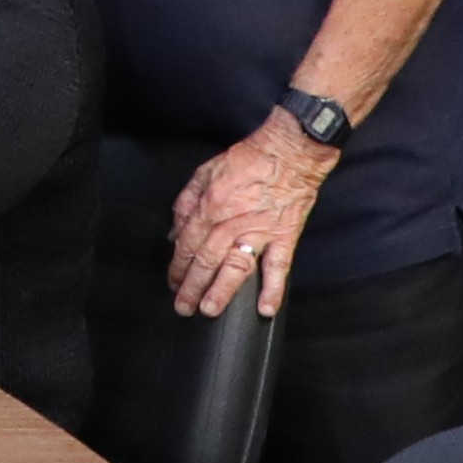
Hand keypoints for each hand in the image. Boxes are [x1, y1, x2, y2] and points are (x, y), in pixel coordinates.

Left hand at [169, 118, 339, 319]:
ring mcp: (260, 232)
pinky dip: (273, 290)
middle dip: (191, 287)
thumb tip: (174, 232)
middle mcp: (231, 223)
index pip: (187, 245)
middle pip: (206, 262)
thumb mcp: (205, 172)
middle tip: (183, 306)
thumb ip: (186, 203)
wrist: (289, 152)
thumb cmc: (248, 160)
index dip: (177, 267)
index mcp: (210, 207)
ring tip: (210, 310)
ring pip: (235, 269)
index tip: (173, 282)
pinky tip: (266, 309)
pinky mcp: (284, 237)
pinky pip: (278, 267)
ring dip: (221, 292)